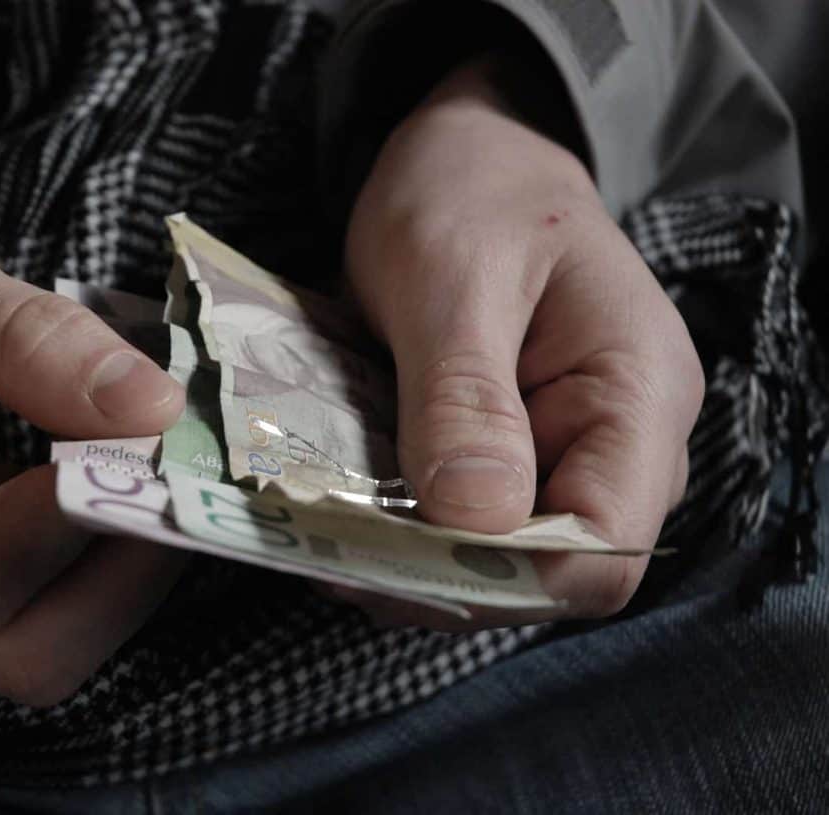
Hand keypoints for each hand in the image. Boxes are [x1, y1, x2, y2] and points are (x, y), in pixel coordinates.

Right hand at [0, 168, 186, 704]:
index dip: (86, 522)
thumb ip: (28, 339)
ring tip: (152, 467)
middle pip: (21, 652)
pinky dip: (81, 548)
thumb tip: (154, 408)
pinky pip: (16, 594)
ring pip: (28, 640)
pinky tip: (103, 466)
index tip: (153, 438)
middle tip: (174, 472)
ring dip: (113, 569)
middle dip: (125, 576)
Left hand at [338, 59, 703, 627]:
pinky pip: (460, 520)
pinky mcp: (508, 456)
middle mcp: (616, 442)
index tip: (396, 559)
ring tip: (323, 533)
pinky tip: (338, 513)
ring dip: (410, 558)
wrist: (468, 153)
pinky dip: (400, 528)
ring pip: (498, 556)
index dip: (506, 575)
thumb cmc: (471, 189)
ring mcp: (562, 453)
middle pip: (549, 569)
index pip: (604, 545)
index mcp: (639, 393)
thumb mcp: (455, 277)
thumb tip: (475, 521)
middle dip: (444, 573)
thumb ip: (468, 397)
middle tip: (335, 551)